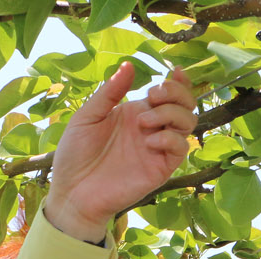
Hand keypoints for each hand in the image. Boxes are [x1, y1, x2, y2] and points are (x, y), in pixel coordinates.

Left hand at [46, 63, 195, 242]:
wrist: (72, 192)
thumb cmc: (75, 155)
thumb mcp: (87, 117)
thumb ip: (109, 93)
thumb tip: (128, 64)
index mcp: (137, 113)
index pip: (169, 94)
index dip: (178, 81)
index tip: (175, 71)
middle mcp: (152, 129)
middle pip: (185, 105)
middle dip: (177, 93)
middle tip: (153, 96)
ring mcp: (157, 149)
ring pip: (187, 123)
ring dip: (172, 114)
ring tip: (144, 122)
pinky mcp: (160, 169)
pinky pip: (180, 149)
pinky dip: (170, 139)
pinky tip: (149, 141)